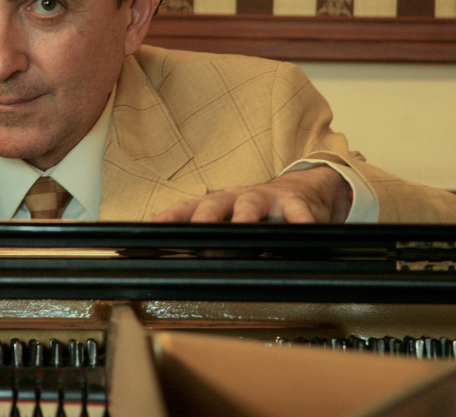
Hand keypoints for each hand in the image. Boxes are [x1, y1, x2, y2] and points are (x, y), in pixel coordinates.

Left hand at [152, 166, 352, 223]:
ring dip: (245, 214)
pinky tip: (301, 228)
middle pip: (215, 203)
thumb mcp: (230, 223)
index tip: (155, 228)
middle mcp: (236, 198)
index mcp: (216, 205)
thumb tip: (171, 264)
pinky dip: (299, 219)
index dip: (170, 217)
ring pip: (251, 202)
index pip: (187, 209)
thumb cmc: (257, 214)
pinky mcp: (294, 202)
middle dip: (205, 216)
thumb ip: (208, 241)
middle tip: (198, 231)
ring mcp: (265, 198)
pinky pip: (297, 211)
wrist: (301, 191)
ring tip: (243, 227)